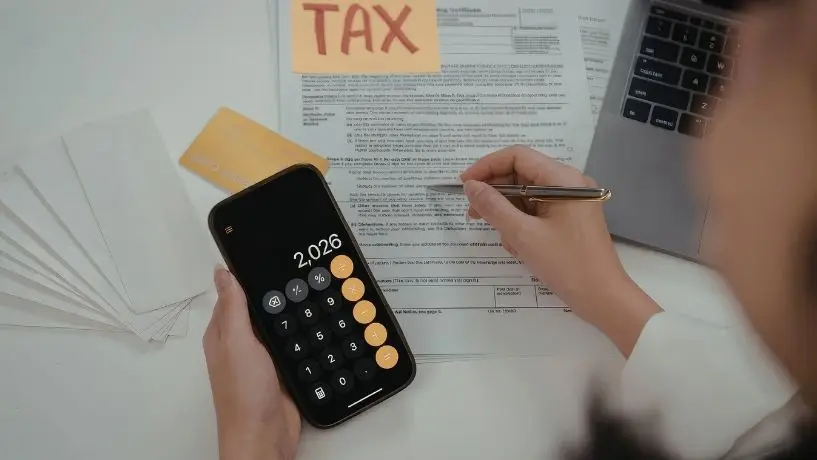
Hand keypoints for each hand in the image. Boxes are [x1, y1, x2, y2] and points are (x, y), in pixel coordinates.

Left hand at [204, 267, 300, 459]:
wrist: (265, 435)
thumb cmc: (244, 395)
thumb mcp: (237, 343)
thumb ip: (233, 308)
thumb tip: (222, 272)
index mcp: (223, 334)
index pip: (233, 295)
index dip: (247, 276)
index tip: (265, 255)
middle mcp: (241, 344)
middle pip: (259, 309)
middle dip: (274, 293)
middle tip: (295, 271)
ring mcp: (262, 358)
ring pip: (278, 325)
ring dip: (290, 314)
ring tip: (308, 291)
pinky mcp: (281, 370)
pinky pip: (293, 344)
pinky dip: (302, 334)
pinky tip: (314, 325)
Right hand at [460, 145, 660, 355]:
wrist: (603, 298)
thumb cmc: (566, 265)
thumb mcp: (523, 235)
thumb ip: (493, 207)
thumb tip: (470, 186)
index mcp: (563, 179)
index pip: (518, 156)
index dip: (487, 166)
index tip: (464, 184)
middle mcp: (569, 183)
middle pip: (522, 174)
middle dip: (495, 194)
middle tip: (473, 214)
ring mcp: (571, 201)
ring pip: (527, 196)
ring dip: (509, 214)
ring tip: (505, 239)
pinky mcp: (570, 218)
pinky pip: (537, 211)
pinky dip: (522, 225)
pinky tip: (519, 247)